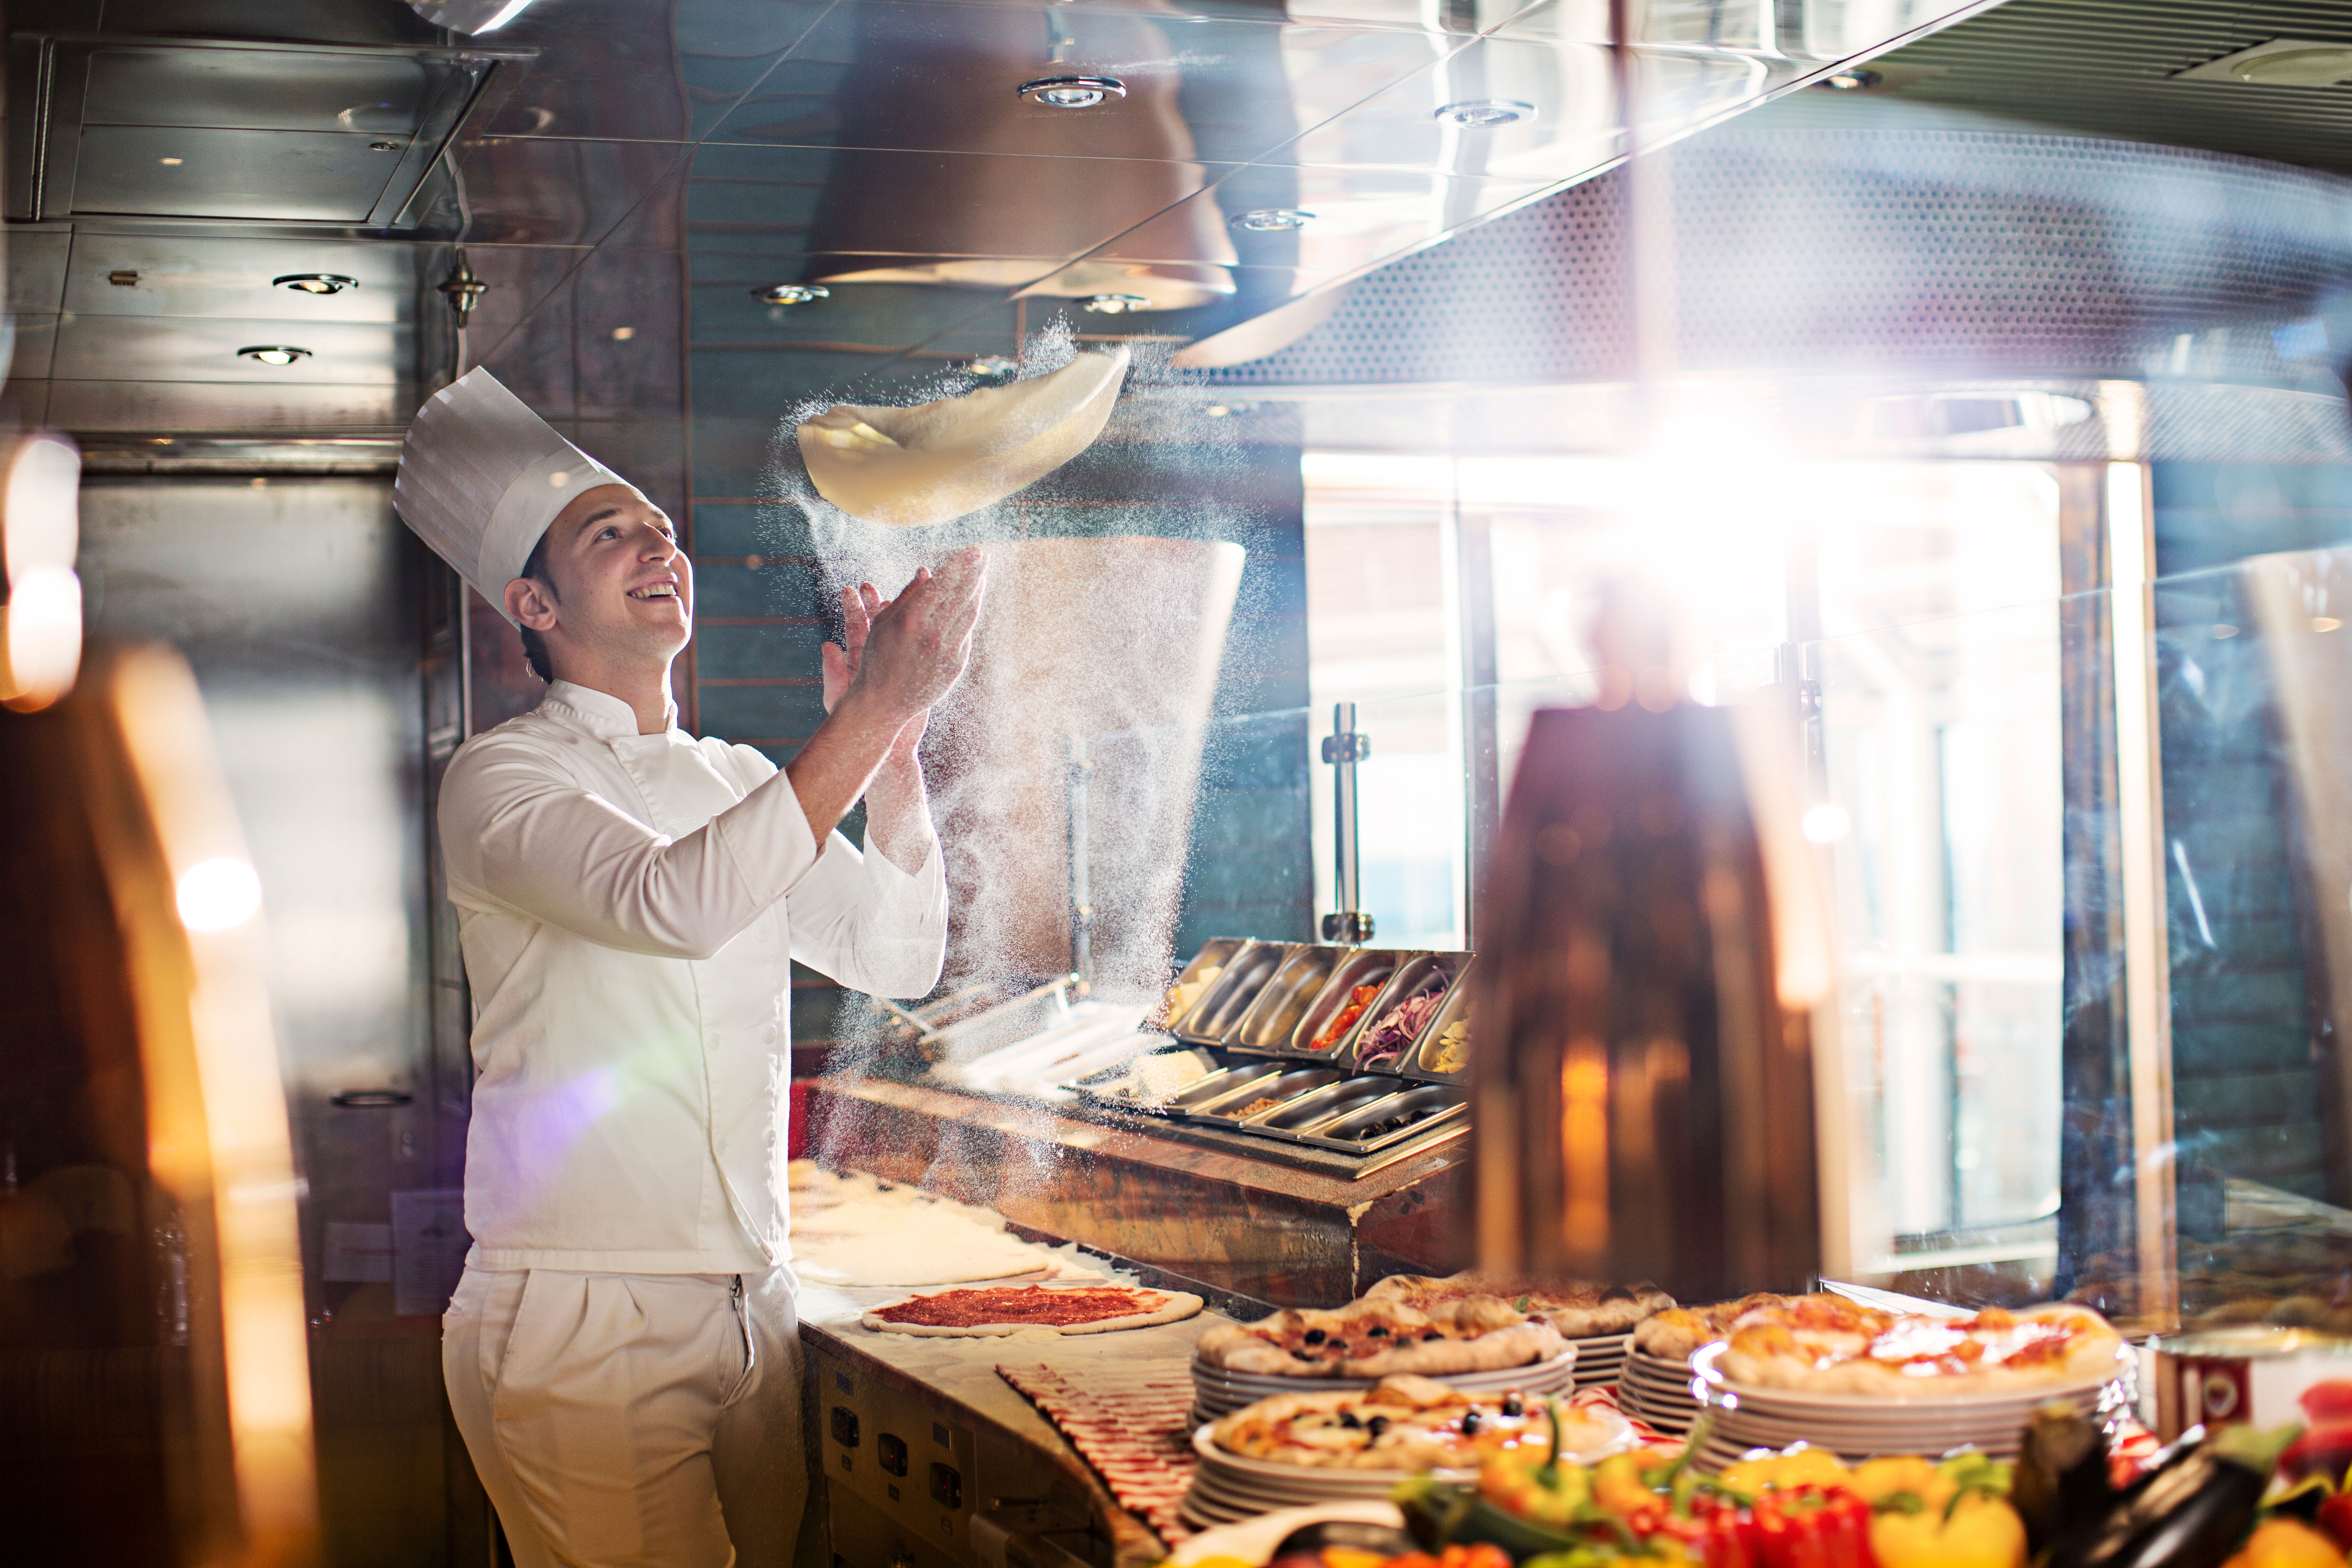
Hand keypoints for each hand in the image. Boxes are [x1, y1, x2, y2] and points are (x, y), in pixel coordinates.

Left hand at [822, 580, 927, 758]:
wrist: (885, 744)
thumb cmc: (857, 723)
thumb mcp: (839, 698)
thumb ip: (833, 673)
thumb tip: (826, 645)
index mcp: (860, 660)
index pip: (857, 628)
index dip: (855, 607)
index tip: (852, 588)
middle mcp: (881, 657)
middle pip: (881, 623)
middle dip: (882, 600)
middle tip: (890, 580)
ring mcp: (901, 662)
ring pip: (905, 632)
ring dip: (908, 611)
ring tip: (912, 591)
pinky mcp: (919, 671)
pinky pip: (922, 647)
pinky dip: (925, 631)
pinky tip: (932, 616)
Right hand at [835, 546, 985, 733]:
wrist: (883, 703)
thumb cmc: (877, 658)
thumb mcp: (883, 624)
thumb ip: (908, 596)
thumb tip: (928, 572)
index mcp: (911, 620)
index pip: (943, 584)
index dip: (961, 564)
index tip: (975, 550)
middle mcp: (932, 635)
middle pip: (962, 596)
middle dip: (975, 573)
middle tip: (984, 555)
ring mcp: (947, 651)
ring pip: (969, 614)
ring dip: (977, 592)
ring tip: (982, 575)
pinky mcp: (956, 665)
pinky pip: (966, 633)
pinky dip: (970, 614)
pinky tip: (973, 602)